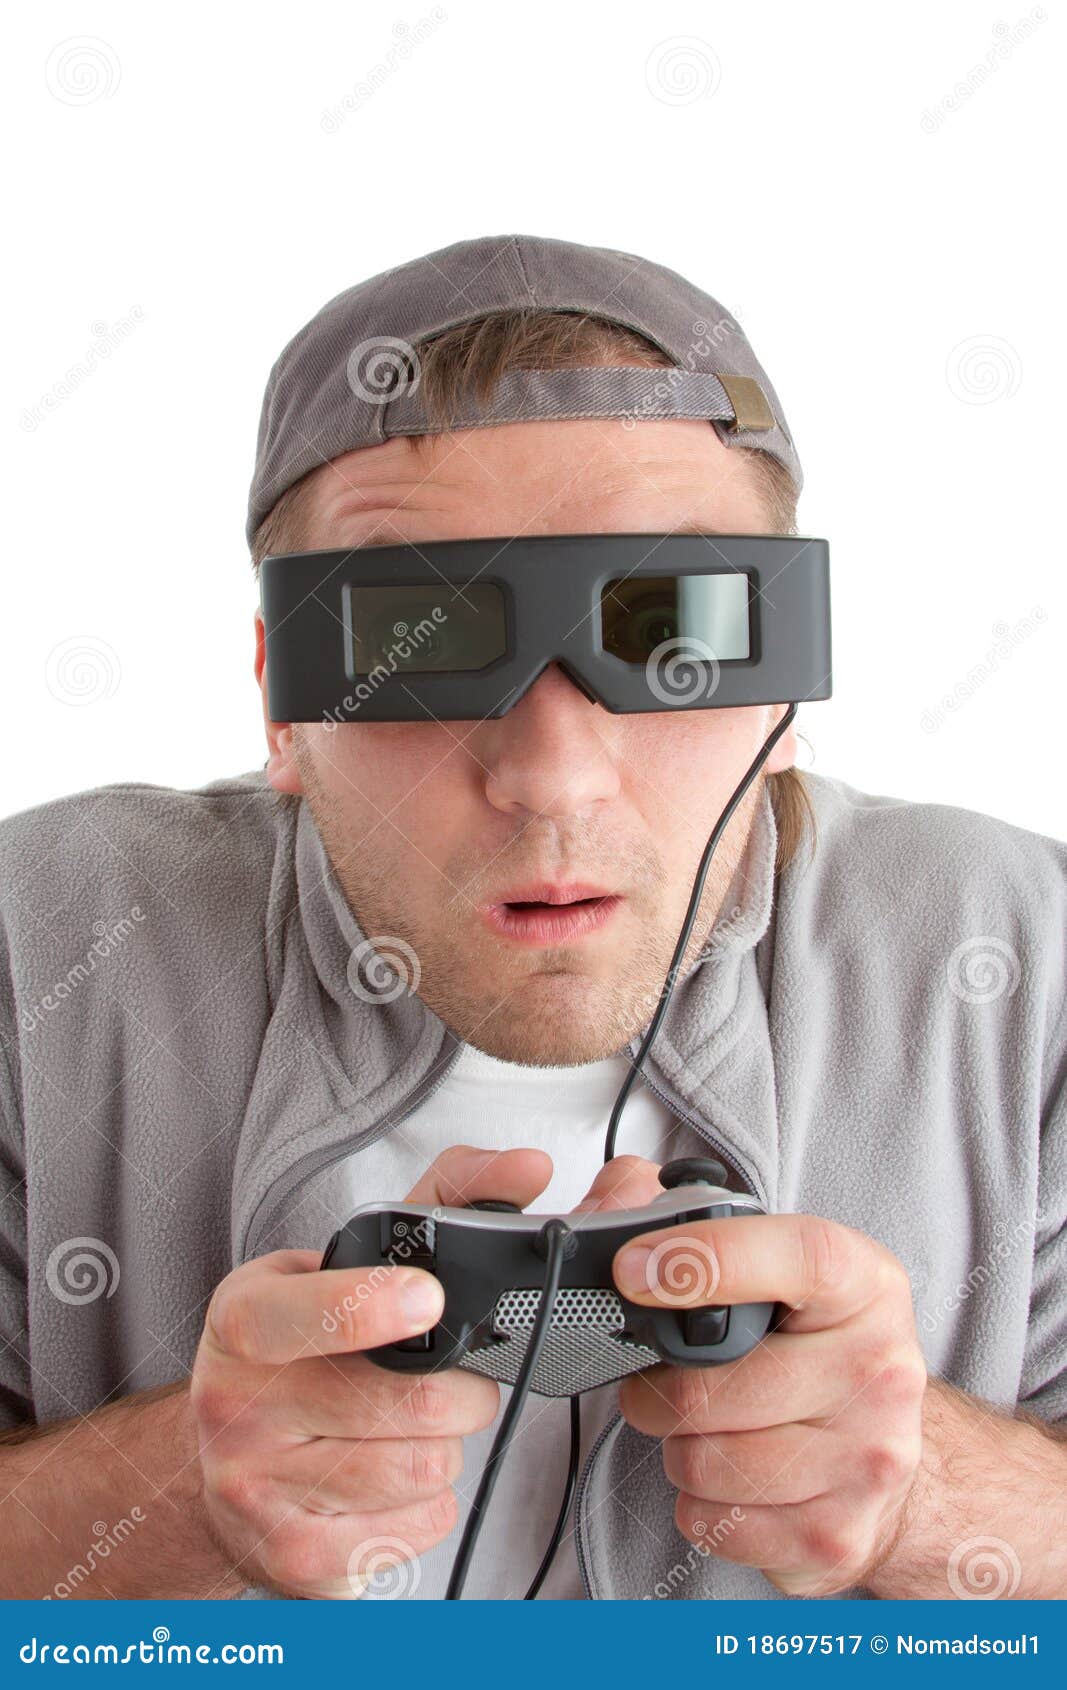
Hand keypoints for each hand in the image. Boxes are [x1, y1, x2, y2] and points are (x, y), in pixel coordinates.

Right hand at [190, 1144, 551, 1597]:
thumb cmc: (299, 1349)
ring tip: (413, 1428)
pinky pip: (416, 1532)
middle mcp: (238, 1405)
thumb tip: (530, 1166)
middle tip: (451, 1379)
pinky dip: (429, 1506)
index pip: (306, 1314)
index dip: (371, 1307)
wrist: (217, 1465)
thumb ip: (442, 1199)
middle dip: (463, 1391)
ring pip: (424, 1469)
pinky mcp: (293, 1562)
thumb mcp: (345, 1261)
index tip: (425, 1299)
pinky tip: (394, 1481)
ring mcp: (257, 1491)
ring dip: (447, 1447)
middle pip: (410, 1405)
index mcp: (245, 1318)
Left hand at [610, 1203, 926, 1595]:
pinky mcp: (837, 1537)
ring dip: (678, 1446)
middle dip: (656, 1386)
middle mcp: (880, 1371)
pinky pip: (714, 1522)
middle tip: (659, 1378)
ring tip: (706, 1425)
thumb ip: (690, 1216)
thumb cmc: (818, 1346)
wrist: (892, 1450)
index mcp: (865, 1284)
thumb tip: (615, 1201)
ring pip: (702, 1461)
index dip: (704, 1259)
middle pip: (710, 1389)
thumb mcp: (779, 1263)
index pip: (794, 1256)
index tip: (634, 1268)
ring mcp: (866, 1460)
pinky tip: (731, 1475)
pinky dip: (700, 1502)